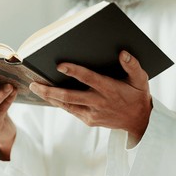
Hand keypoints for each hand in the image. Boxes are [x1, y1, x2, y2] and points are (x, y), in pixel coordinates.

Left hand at [29, 51, 151, 140]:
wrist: (140, 122)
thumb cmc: (138, 96)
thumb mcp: (141, 80)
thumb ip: (133, 65)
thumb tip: (123, 53)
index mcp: (109, 89)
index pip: (89, 78)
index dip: (74, 71)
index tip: (60, 65)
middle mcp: (98, 102)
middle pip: (69, 96)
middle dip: (50, 90)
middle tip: (34, 83)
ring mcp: (92, 113)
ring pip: (66, 105)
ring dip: (50, 97)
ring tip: (36, 88)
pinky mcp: (89, 120)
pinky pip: (71, 110)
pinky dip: (59, 102)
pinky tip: (49, 95)